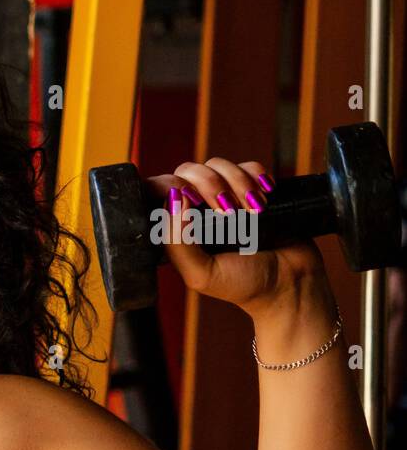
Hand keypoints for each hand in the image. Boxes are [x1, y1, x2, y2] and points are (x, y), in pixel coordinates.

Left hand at [143, 157, 328, 317]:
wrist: (291, 283)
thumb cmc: (243, 284)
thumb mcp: (201, 274)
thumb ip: (178, 243)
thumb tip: (174, 200)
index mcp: (178, 230)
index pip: (159, 193)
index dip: (169, 185)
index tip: (190, 197)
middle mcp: (197, 210)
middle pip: (188, 171)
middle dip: (210, 185)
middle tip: (229, 212)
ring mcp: (225, 197)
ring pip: (218, 165)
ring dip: (238, 183)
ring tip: (255, 211)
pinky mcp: (253, 189)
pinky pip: (248, 166)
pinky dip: (257, 177)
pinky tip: (266, 197)